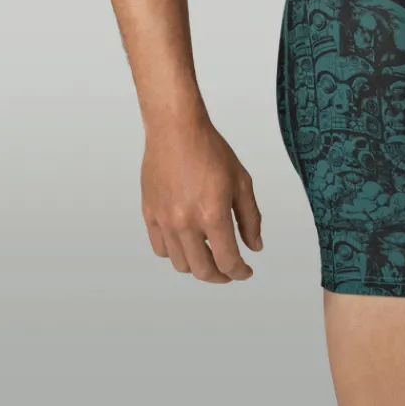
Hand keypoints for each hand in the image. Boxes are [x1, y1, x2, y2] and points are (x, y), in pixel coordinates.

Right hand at [141, 114, 262, 281]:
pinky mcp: (149, 215)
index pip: (227, 261)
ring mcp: (165, 221)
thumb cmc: (211, 150)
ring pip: (181, 264)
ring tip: (208, 255)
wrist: (176, 129)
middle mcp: (186, 223)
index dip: (240, 272)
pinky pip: (161, 249)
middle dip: (220, 276)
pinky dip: (175, 253)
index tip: (245, 271)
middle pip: (203, 270)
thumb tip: (254, 247)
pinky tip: (187, 243)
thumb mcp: (241, 180)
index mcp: (212, 214)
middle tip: (229, 270)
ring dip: (198, 266)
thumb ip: (250, 218)